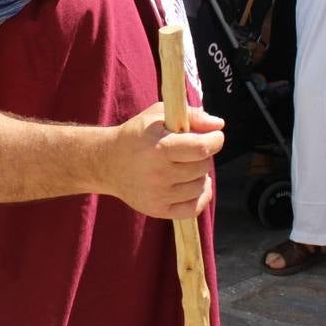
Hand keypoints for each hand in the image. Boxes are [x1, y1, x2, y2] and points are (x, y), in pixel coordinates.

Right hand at [103, 101, 224, 219]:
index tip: (214, 136)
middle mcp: (158, 174)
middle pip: (202, 167)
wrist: (107, 163)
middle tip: (191, 149)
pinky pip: (193, 208)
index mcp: (159, 148)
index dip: (215, 140)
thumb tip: (218, 126)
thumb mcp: (158, 115)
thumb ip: (190, 115)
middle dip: (204, 155)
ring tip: (186, 165)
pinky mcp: (158, 210)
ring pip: (200, 186)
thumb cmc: (136, 135)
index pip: (201, 148)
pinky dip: (200, 196)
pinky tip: (193, 184)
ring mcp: (158, 195)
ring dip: (199, 174)